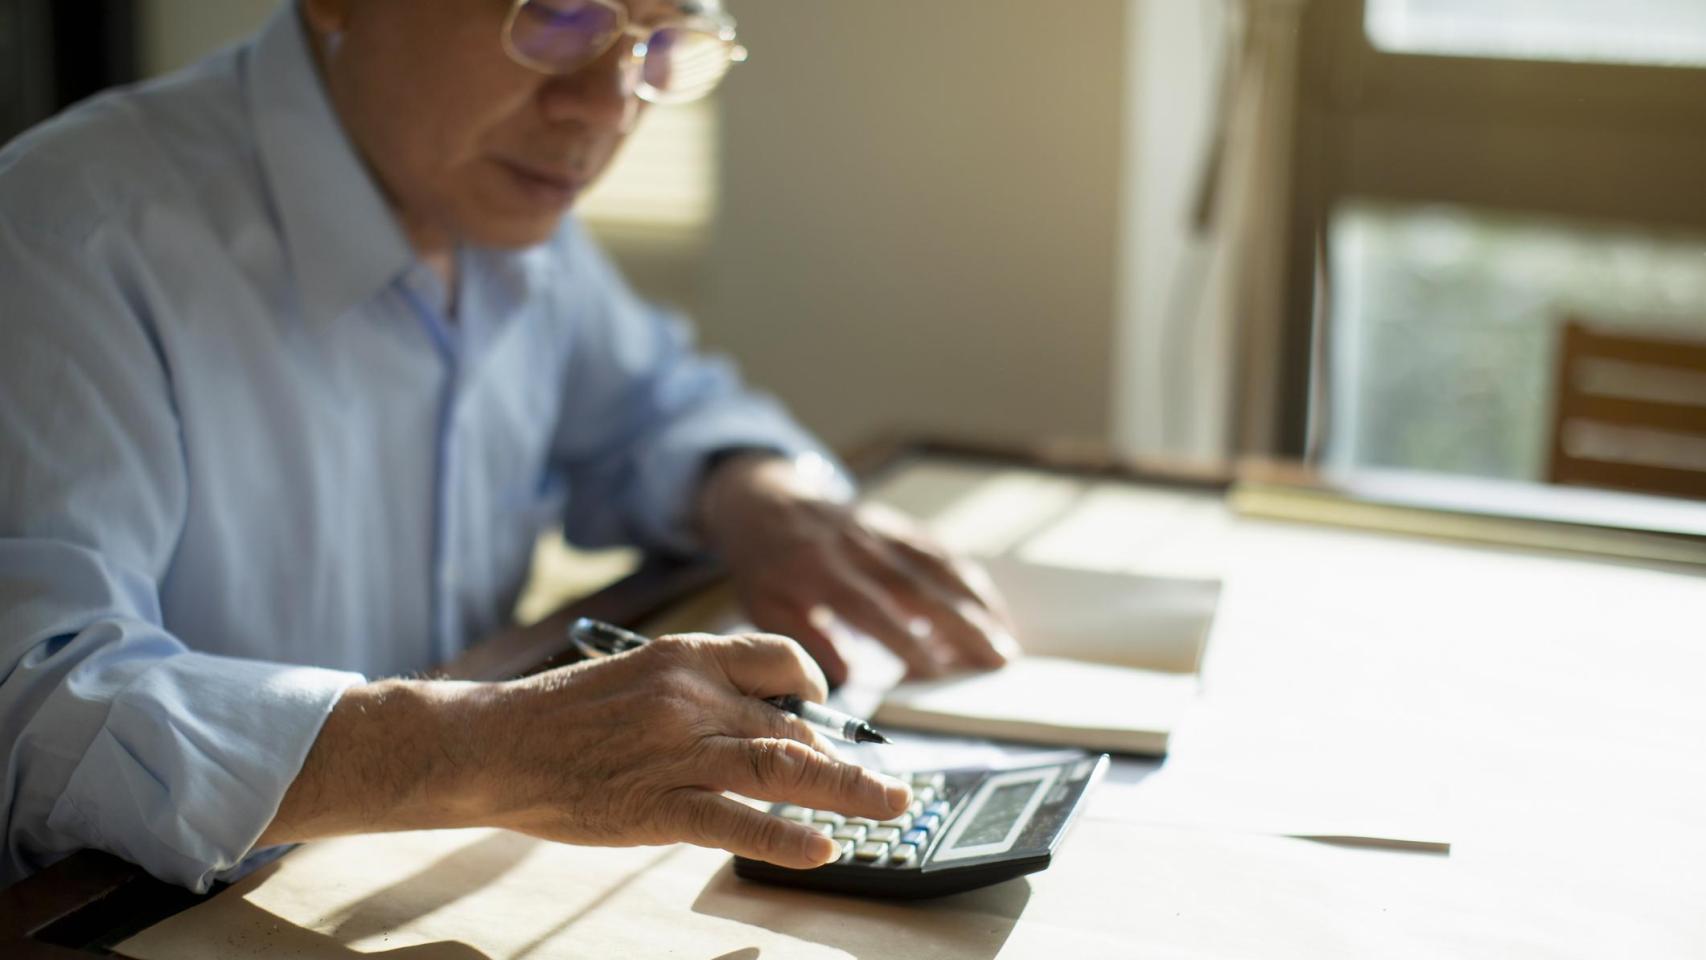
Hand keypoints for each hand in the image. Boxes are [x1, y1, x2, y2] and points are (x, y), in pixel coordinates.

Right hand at [471, 632, 910, 867]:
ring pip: (783, 767)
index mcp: (685, 657)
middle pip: (795, 725)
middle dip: (847, 758)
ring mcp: (676, 753)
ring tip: (891, 807)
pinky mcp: (655, 807)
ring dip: (849, 790)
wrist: (493, 744)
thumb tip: (763, 719)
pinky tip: (822, 848)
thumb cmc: (562, 716)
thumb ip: (699, 692)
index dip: (817, 687)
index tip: (830, 713)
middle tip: (890, 784)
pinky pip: (735, 822)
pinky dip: (785, 837)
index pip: (780, 659)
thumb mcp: (638, 676)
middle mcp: (691, 699)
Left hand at [698, 454, 1018, 685]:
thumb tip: (847, 679)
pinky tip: (991, 609)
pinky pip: (939, 551)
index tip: (936, 672)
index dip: (904, 639)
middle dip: (962, 624)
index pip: (870, 608)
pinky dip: (969, 580)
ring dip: (977, 603)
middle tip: (998, 660)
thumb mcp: (766, 604)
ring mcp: (882, 532)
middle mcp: (858, 547)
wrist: (766, 500)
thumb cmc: (766, 564)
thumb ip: (807, 639)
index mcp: (819, 570)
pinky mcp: (896, 526)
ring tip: (1006, 640)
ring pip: (938, 567)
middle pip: (918, 587)